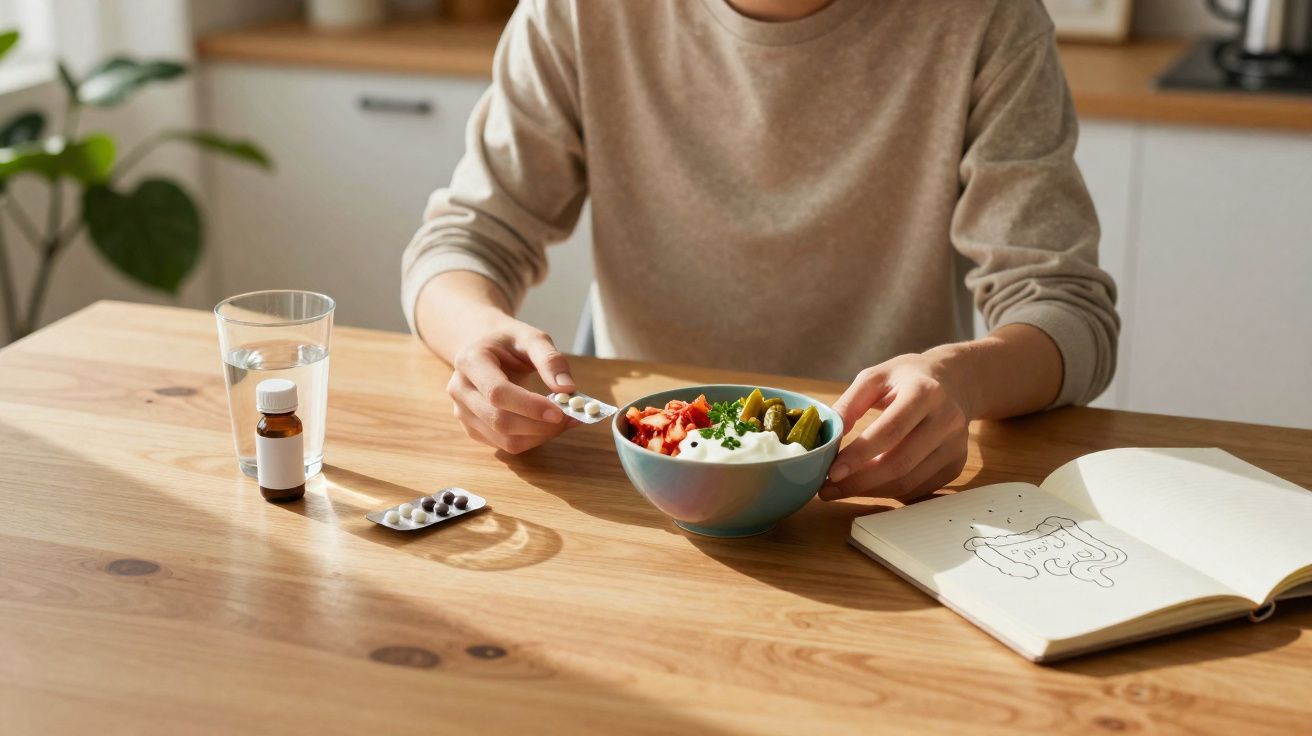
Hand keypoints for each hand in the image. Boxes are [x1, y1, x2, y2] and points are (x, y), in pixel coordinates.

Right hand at [447, 317, 575, 453]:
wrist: (483, 347)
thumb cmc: (509, 342)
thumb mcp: (532, 338)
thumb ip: (550, 360)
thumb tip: (568, 389)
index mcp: (470, 361)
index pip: (498, 393)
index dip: (530, 406)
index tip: (560, 411)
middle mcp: (460, 389)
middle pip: (499, 421)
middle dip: (540, 425)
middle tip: (571, 417)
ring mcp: (462, 412)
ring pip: (504, 440)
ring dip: (540, 436)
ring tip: (563, 421)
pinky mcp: (472, 429)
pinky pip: (505, 445)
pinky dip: (532, 439)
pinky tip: (547, 425)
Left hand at [821, 353, 969, 501]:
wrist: (954, 381)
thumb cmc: (907, 378)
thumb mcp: (875, 377)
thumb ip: (849, 404)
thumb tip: (830, 439)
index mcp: (924, 392)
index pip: (890, 431)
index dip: (859, 455)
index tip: (832, 472)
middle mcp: (946, 420)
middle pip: (900, 464)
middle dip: (860, 482)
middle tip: (829, 489)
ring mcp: (955, 446)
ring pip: (909, 483)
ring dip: (871, 492)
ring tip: (843, 488)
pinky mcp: (957, 464)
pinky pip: (919, 489)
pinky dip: (890, 493)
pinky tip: (870, 485)